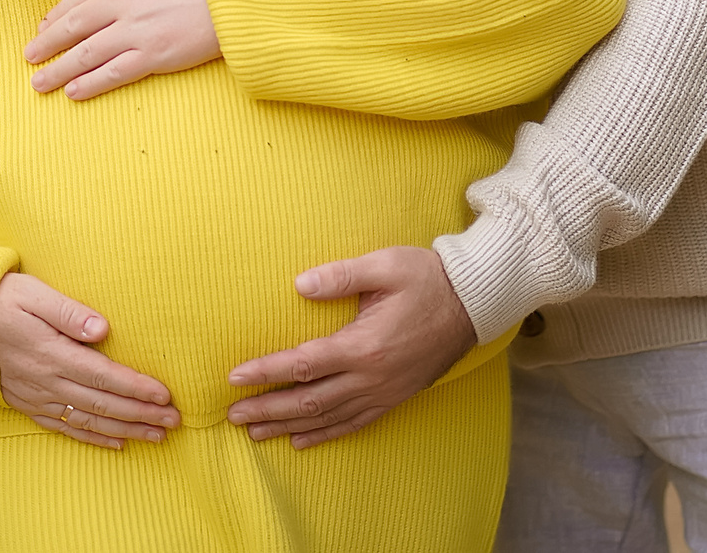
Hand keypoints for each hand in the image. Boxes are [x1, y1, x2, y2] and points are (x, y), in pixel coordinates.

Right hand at [0, 271, 180, 448]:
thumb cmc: (0, 300)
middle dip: (141, 414)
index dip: (136, 387)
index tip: (165, 395)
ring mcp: (37, 396)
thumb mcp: (32, 294)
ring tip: (156, 436)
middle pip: (102, 403)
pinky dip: (93, 438)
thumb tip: (102, 329)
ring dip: (125, 430)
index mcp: (52, 353)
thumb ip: (68, 311)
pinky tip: (116, 443)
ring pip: (88, 420)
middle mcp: (47, 381)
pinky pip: (65, 427)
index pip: (104, 375)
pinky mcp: (28, 404)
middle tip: (174, 421)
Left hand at [25, 0, 219, 99]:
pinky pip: (113, 72)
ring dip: (58, 69)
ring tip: (39, 83)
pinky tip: (72, 92)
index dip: (59, 13)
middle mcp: (121, 0)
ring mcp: (135, 29)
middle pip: (75, 25)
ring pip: (86, 53)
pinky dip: (89, 83)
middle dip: (48, 43)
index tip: (45, 26)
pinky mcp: (153, 54)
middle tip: (29, 55)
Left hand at [224, 246, 476, 448]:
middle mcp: (371, 376)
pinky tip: (301, 440)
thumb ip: (341, 275)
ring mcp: (383, 392)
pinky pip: (354, 423)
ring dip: (288, 426)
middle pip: (308, 401)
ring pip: (327, 417)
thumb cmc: (427, 278)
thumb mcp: (385, 265)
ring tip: (255, 432)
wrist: (473, 303)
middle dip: (268, 409)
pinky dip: (325, 435)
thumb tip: (300, 284)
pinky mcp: (394, 397)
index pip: (302, 364)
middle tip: (233, 416)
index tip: (235, 377)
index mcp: (363, 344)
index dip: (265, 372)